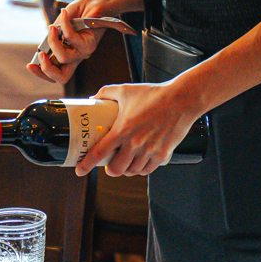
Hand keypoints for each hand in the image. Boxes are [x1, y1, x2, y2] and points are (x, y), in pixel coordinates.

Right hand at [27, 0, 144, 82]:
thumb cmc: (83, 10)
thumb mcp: (62, 22)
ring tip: (52, 27)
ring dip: (53, 41)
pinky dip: (64, 25)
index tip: (29, 65)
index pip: (56, 73)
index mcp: (70, 54)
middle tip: (40, 54)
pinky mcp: (91, 41)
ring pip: (64, 57)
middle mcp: (78, 56)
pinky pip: (71, 38)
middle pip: (62, 77)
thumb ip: (53, 34)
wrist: (102, 0)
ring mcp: (85, 51)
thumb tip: (43, 45)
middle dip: (46, 69)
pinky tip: (64, 13)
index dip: (42, 73)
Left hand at [74, 82, 199, 177]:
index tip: (79, 170)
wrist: (181, 99)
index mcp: (123, 129)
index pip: (99, 152)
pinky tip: (141, 161)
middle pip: (116, 169)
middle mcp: (135, 143)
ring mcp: (150, 151)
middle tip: (110, 164)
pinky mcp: (163, 154)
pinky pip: (148, 169)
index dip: (86, 164)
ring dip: (127, 169)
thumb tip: (92, 99)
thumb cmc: (154, 94)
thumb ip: (106, 93)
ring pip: (132, 171)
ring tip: (126, 161)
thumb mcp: (126, 90)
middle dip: (110, 169)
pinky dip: (142, 168)